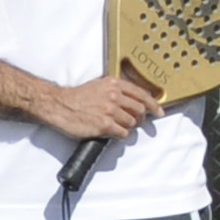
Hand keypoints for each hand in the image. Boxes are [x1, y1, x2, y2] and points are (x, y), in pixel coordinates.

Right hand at [36, 75, 162, 142]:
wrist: (60, 105)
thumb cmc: (77, 97)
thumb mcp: (99, 86)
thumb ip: (115, 90)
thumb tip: (131, 100)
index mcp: (114, 84)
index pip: (141, 94)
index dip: (153, 104)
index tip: (158, 111)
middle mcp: (114, 96)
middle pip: (140, 110)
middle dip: (140, 118)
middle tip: (135, 123)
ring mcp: (110, 110)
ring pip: (132, 123)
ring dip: (127, 127)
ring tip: (117, 127)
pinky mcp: (105, 125)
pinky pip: (123, 133)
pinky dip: (120, 135)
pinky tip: (112, 132)